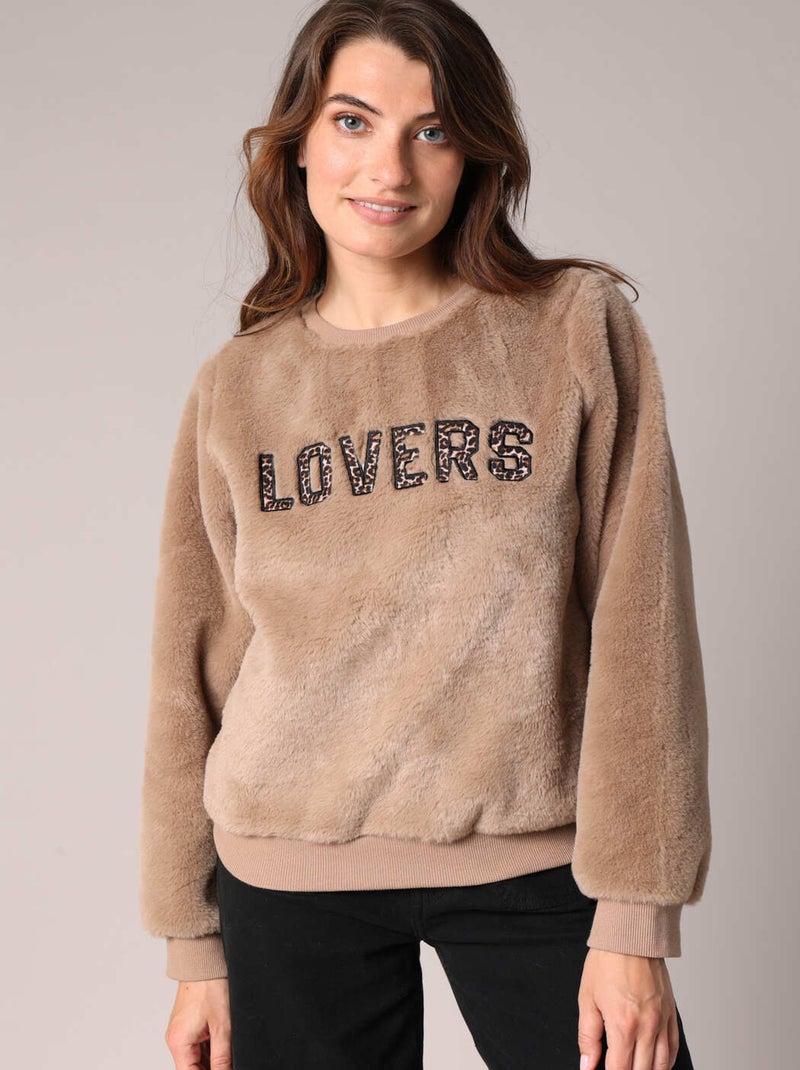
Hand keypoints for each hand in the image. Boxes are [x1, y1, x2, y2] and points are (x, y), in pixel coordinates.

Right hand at [165, 978, 231, 1069]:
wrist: (205, 959)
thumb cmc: (211, 985)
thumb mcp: (223, 1027)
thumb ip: (223, 1058)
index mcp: (179, 1043)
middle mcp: (176, 1039)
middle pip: (194, 1068)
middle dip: (213, 1067)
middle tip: (229, 1061)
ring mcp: (181, 1031)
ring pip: (198, 1058)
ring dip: (213, 1059)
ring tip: (227, 1046)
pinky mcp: (189, 1024)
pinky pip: (199, 1045)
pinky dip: (212, 1047)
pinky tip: (224, 1042)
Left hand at [577, 948, 679, 1069]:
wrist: (631, 935)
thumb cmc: (606, 962)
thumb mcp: (587, 999)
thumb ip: (587, 1037)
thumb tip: (587, 1065)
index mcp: (623, 1025)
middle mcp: (647, 1027)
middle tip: (617, 1068)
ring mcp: (662, 1021)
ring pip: (662, 1065)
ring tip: (635, 1069)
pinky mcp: (671, 1013)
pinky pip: (673, 1048)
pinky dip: (666, 1062)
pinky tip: (656, 1065)